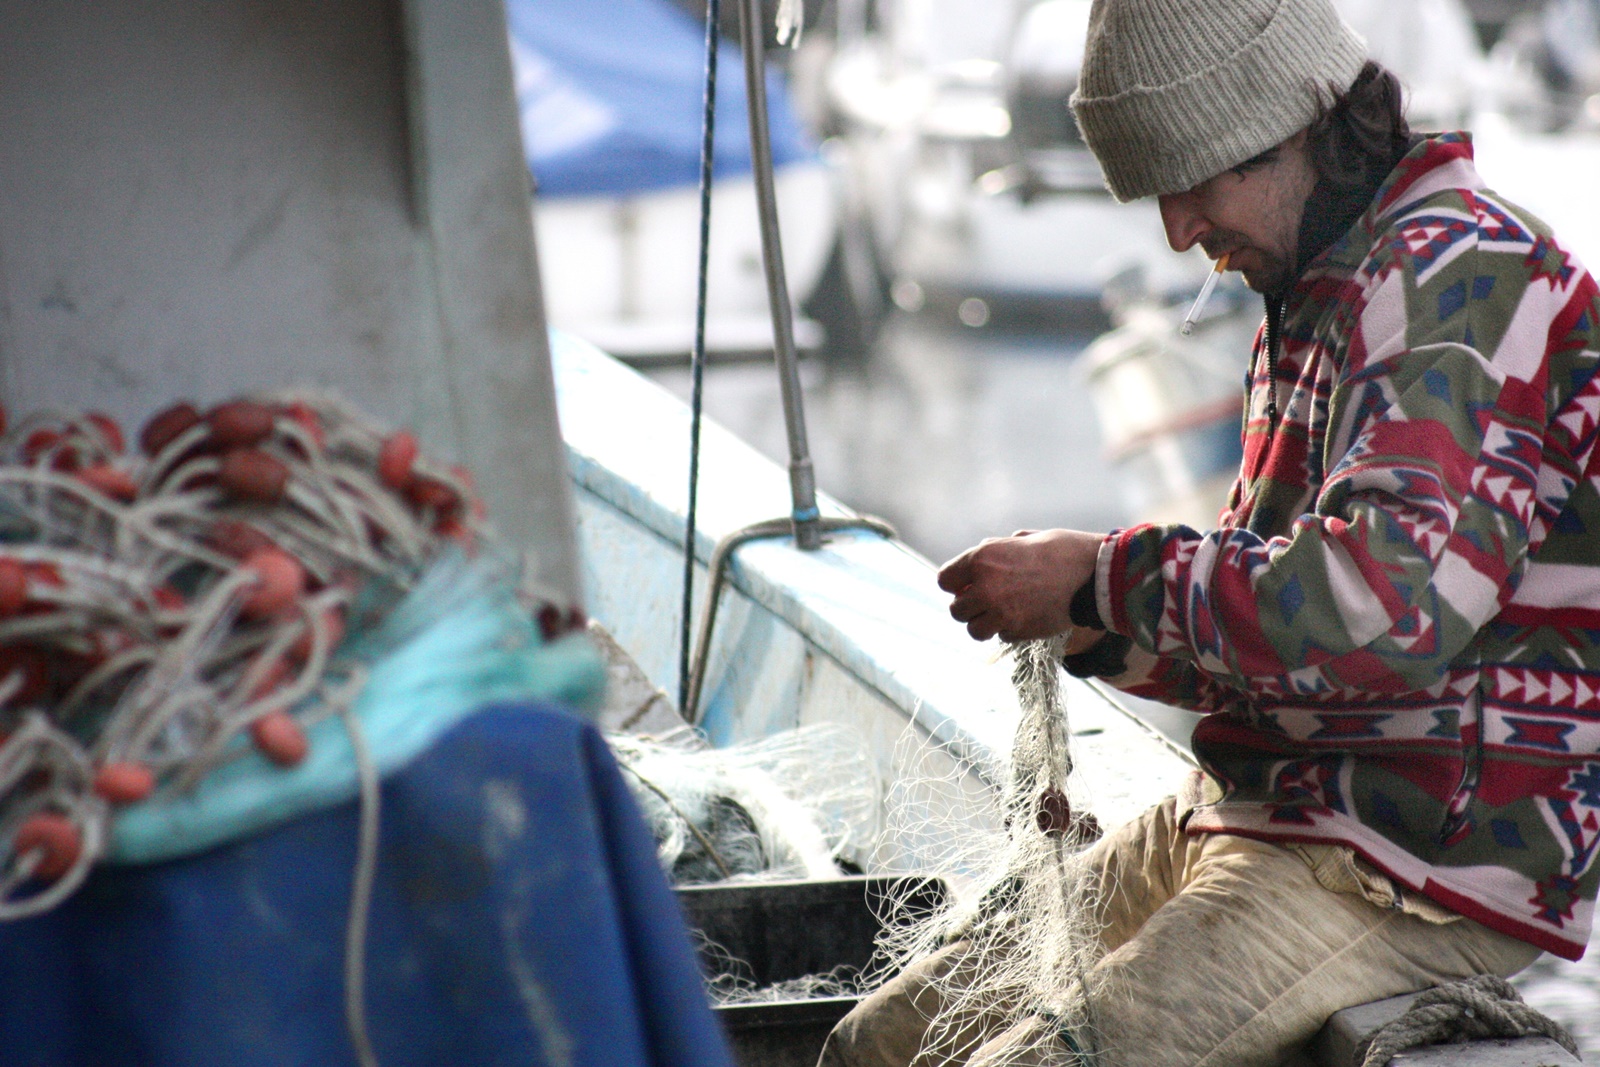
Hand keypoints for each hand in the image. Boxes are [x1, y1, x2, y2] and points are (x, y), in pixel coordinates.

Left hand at [937, 528, 1103, 642]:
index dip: (955, 584)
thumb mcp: (1026, 539)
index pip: (945, 579)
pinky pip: (1001, 637)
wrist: (1094, 576)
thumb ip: (1000, 550)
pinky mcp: (1018, 631)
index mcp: (982, 558)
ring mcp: (1000, 612)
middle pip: (956, 609)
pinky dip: (1008, 631)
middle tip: (986, 603)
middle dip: (969, 607)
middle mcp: (985, 587)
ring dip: (984, 624)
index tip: (967, 586)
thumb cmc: (1065, 551)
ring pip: (974, 629)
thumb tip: (985, 557)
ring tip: (1001, 615)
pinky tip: (1024, 618)